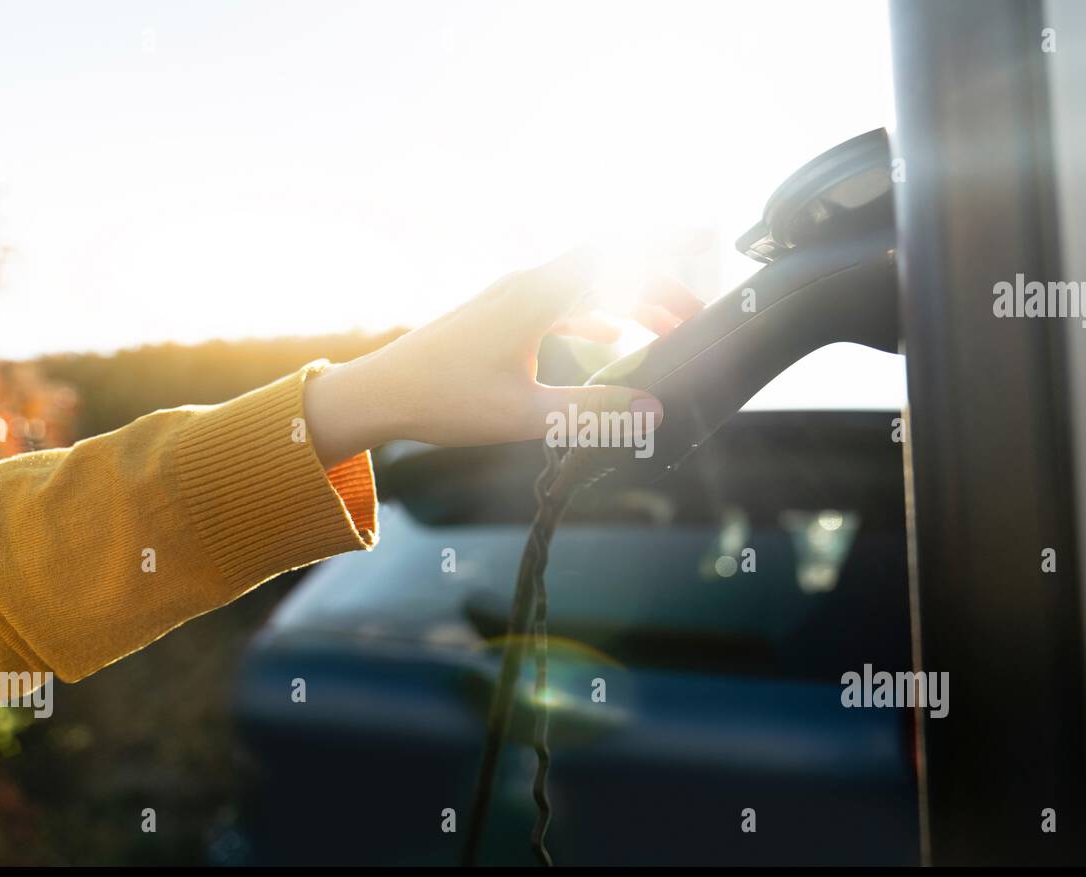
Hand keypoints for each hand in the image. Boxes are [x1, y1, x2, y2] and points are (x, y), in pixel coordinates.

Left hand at [303, 249, 702, 465]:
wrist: (380, 393)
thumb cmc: (445, 400)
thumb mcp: (525, 415)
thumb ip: (592, 413)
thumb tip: (652, 409)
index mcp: (537, 298)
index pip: (615, 258)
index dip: (664, 253)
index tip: (705, 255)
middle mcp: (528, 285)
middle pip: (609, 266)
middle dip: (657, 285)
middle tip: (695, 316)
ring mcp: (514, 297)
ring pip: (587, 286)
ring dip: (628, 303)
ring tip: (666, 332)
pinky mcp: (503, 315)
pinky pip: (563, 303)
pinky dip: (595, 315)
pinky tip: (612, 342)